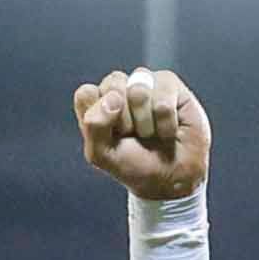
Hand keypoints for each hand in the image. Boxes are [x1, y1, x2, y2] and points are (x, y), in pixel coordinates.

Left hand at [73, 66, 210, 201]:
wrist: (171, 177)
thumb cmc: (135, 165)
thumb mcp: (102, 155)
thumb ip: (93, 125)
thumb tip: (113, 98)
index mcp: (97, 101)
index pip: (87, 93)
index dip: (99, 118)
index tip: (111, 137)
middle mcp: (119, 88)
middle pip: (113, 86)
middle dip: (124, 120)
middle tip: (133, 135)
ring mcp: (144, 82)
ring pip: (139, 92)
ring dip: (146, 124)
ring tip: (151, 133)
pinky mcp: (169, 83)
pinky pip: (163, 101)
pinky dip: (166, 125)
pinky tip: (168, 130)